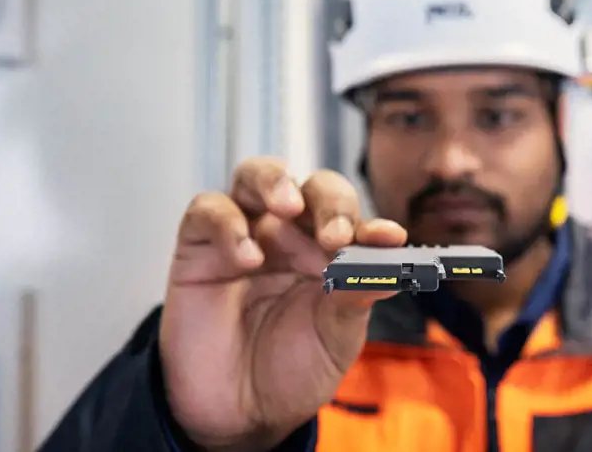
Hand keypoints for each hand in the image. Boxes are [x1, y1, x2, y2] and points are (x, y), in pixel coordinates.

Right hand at [158, 157, 404, 449]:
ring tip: (287, 207)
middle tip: (335, 236)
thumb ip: (357, 293)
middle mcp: (290, 236)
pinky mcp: (199, 247)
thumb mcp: (336, 337)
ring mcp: (245, 234)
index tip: (388, 239)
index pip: (353, 219)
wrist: (239, 414)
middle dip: (329, 203)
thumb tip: (392, 257)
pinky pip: (209, 210)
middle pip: (312, 188)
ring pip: (256, 176)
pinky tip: (247, 256)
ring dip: (275, 182)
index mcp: (331, 252)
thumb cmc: (291, 370)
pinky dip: (229, 223)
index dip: (371, 224)